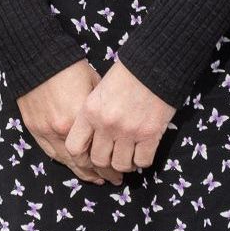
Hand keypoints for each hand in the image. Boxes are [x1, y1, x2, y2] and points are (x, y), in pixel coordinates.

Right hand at [16, 60, 107, 182]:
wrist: (38, 59)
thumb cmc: (70, 69)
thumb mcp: (95, 86)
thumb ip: (100, 111)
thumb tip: (113, 127)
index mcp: (80, 119)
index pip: (98, 152)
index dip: (110, 165)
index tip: (121, 170)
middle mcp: (62, 130)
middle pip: (83, 162)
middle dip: (99, 173)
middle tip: (113, 179)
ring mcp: (46, 131)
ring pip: (66, 161)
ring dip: (82, 172)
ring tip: (96, 178)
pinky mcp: (34, 128)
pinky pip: (51, 153)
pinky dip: (65, 162)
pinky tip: (74, 166)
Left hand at [64, 62, 174, 180]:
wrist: (154, 65)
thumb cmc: (126, 75)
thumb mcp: (99, 90)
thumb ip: (92, 114)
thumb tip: (92, 139)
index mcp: (90, 111)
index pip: (75, 147)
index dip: (81, 158)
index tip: (90, 157)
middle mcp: (106, 124)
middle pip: (98, 160)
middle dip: (105, 165)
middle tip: (112, 161)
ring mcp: (128, 131)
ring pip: (120, 165)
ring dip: (125, 165)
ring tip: (129, 158)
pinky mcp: (150, 134)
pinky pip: (142, 161)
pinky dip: (142, 161)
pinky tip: (142, 153)